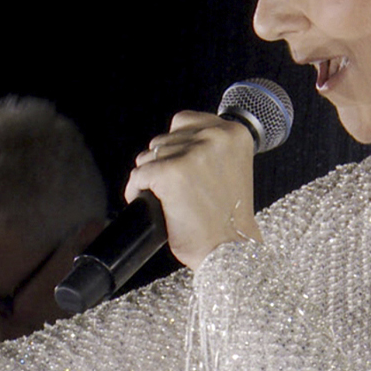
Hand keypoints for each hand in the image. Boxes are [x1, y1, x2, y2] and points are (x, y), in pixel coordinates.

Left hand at [122, 111, 260, 269]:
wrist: (230, 248)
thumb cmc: (229, 217)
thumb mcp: (231, 167)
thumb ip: (208, 147)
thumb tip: (171, 140)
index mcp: (234, 133)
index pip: (183, 121)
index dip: (175, 146)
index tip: (181, 166)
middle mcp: (215, 137)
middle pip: (162, 140)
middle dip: (162, 163)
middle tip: (177, 190)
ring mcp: (192, 154)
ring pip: (147, 157)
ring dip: (150, 178)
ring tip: (168, 199)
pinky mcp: (170, 173)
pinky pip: (137, 176)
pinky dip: (136, 192)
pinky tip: (152, 205)